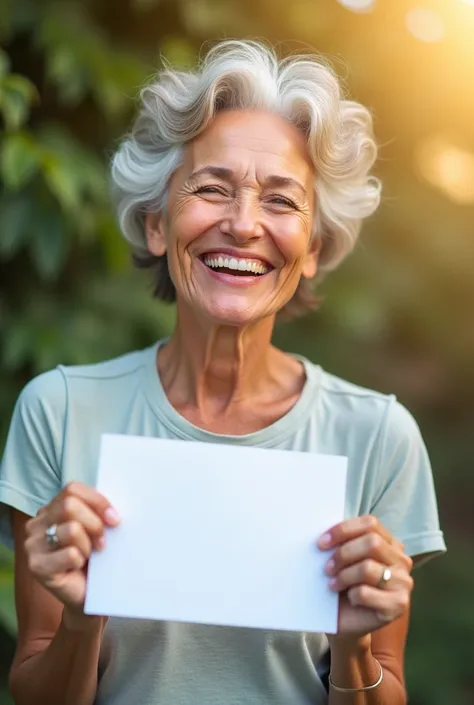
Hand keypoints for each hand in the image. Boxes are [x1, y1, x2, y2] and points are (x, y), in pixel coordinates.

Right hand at [25, 482, 119, 613]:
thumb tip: (112, 509)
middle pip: (70, 506)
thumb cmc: (93, 559)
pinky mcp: (36, 566)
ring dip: (88, 545)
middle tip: (103, 542)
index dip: (97, 501)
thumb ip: (97, 512)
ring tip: (88, 556)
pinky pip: (70, 554)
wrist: (88, 595)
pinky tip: (77, 568)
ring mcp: (33, 544)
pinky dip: (81, 561)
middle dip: (94, 523)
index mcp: (52, 509)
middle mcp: (37, 523)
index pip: (72, 489)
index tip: (114, 518)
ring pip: (71, 529)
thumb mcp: (96, 529)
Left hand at [317, 515, 412, 639]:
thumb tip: (326, 534)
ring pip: (367, 568)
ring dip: (344, 576)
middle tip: (326, 568)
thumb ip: (342, 542)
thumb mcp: (342, 559)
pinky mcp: (398, 605)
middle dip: (343, 554)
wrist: (346, 620)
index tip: (321, 543)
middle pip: (372, 543)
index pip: (370, 524)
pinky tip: (351, 599)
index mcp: (389, 543)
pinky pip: (367, 592)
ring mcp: (404, 582)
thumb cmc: (343, 585)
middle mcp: (401, 560)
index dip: (344, 530)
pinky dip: (352, 595)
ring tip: (333, 584)